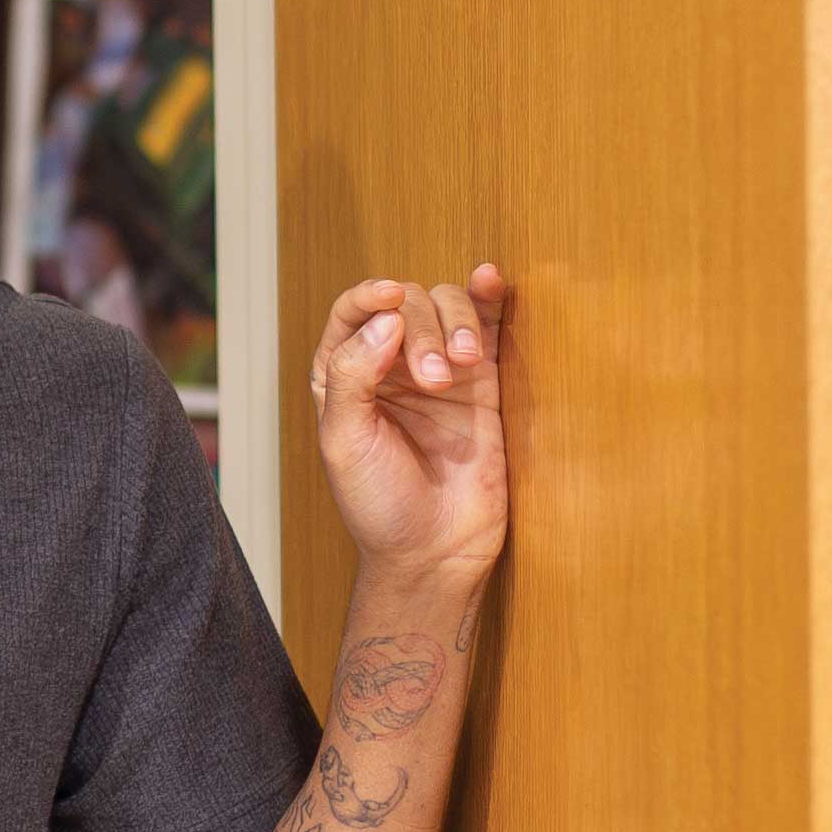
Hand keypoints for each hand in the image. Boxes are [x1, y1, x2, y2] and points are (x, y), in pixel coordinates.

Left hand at [311, 266, 512, 593]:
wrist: (434, 552)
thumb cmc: (379, 505)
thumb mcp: (345, 442)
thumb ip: (353, 376)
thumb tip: (386, 318)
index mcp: (344, 375)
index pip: (353, 312)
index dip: (370, 296)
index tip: (391, 302)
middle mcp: (389, 366)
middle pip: (407, 306)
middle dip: (422, 330)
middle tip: (434, 381)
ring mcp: (438, 370)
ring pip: (447, 308)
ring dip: (456, 323)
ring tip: (463, 365)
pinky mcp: (483, 384)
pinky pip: (487, 328)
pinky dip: (488, 299)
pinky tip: (488, 279)